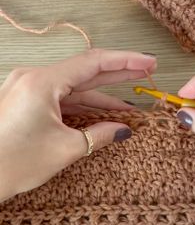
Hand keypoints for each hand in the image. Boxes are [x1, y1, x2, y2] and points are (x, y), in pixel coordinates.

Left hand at [0, 49, 155, 201]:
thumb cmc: (16, 163)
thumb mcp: (65, 149)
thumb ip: (99, 134)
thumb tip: (124, 130)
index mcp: (43, 82)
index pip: (93, 62)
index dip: (126, 61)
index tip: (149, 62)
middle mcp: (34, 77)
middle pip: (85, 70)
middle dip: (119, 72)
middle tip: (148, 70)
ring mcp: (29, 87)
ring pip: (74, 86)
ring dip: (102, 94)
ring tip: (131, 100)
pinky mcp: (27, 99)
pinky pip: (61, 97)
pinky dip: (82, 104)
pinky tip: (104, 111)